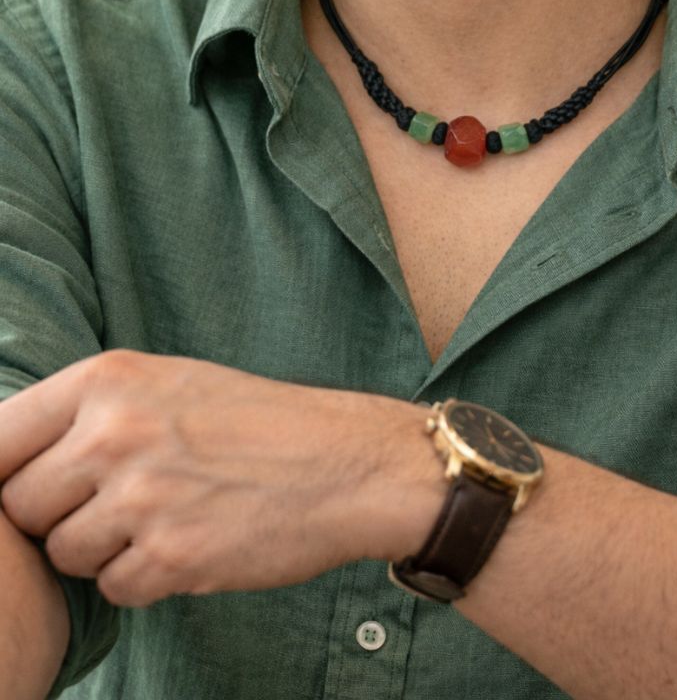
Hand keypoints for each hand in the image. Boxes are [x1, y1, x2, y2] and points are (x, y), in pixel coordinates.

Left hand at [0, 349, 431, 607]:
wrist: (348, 463)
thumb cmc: (265, 423)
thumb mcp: (173, 383)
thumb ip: (92, 414)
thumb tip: (14, 462)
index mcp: (109, 381)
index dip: (5, 475)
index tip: (31, 491)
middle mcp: (115, 434)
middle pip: (19, 505)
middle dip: (61, 515)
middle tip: (122, 505)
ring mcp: (142, 497)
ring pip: (64, 553)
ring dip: (106, 551)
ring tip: (168, 521)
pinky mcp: (173, 555)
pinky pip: (115, 588)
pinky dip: (147, 579)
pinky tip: (192, 546)